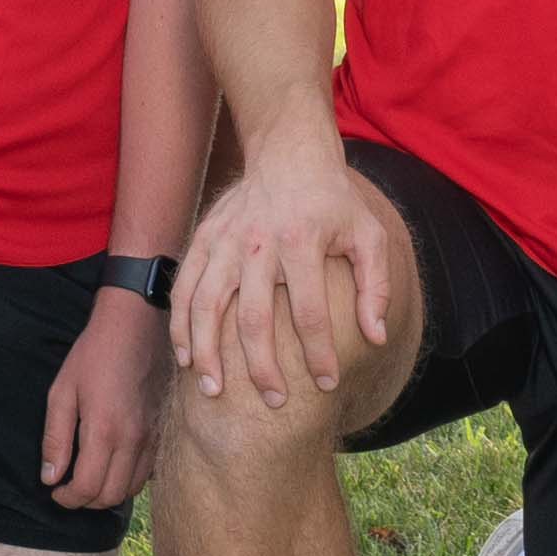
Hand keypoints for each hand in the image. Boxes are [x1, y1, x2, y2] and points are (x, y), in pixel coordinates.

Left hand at [41, 288, 165, 514]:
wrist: (135, 325)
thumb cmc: (94, 355)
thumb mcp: (62, 391)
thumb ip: (55, 438)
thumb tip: (50, 477)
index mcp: (105, 430)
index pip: (88, 488)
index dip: (68, 498)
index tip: (55, 492)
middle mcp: (133, 439)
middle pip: (111, 496)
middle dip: (86, 501)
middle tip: (68, 489)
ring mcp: (152, 436)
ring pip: (131, 488)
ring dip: (107, 493)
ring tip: (88, 478)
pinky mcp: (162, 430)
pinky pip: (147, 472)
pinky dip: (127, 479)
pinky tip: (112, 465)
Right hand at [177, 148, 406, 414]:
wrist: (289, 153)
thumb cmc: (334, 201)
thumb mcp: (368, 235)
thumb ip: (376, 286)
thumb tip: (376, 337)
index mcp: (303, 241)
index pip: (309, 311)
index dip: (319, 353)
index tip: (327, 383)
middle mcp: (259, 244)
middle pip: (254, 318)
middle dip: (262, 367)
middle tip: (274, 402)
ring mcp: (225, 242)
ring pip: (206, 306)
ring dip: (207, 352)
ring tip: (213, 390)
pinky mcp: (204, 239)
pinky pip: (185, 288)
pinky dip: (180, 325)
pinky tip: (185, 357)